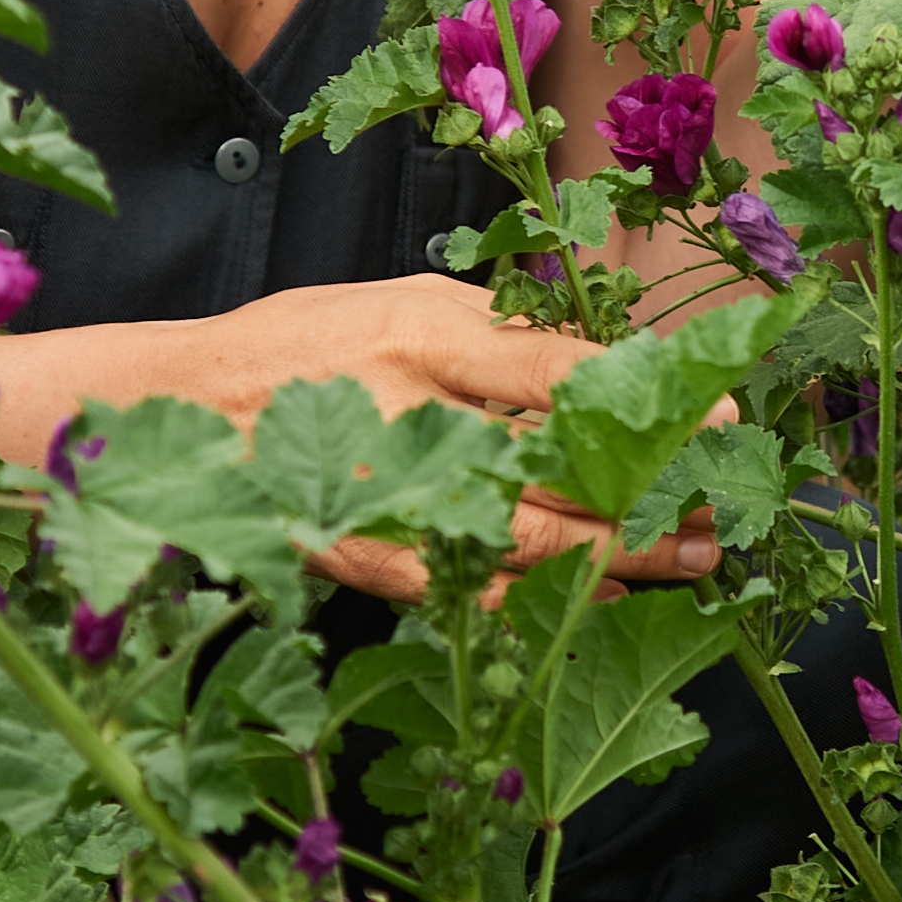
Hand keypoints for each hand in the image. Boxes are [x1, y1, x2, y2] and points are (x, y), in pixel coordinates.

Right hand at [127, 272, 721, 608]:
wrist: (174, 413)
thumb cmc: (301, 344)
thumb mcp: (398, 299)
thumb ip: (500, 329)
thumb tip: (608, 359)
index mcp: (422, 332)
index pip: (562, 369)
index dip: (654, 398)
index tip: (728, 411)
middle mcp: (410, 413)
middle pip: (560, 468)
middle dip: (654, 494)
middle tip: (721, 509)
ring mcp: (387, 496)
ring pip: (526, 542)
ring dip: (617, 557)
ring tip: (687, 559)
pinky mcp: (367, 559)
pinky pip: (471, 591)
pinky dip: (540, 601)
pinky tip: (594, 601)